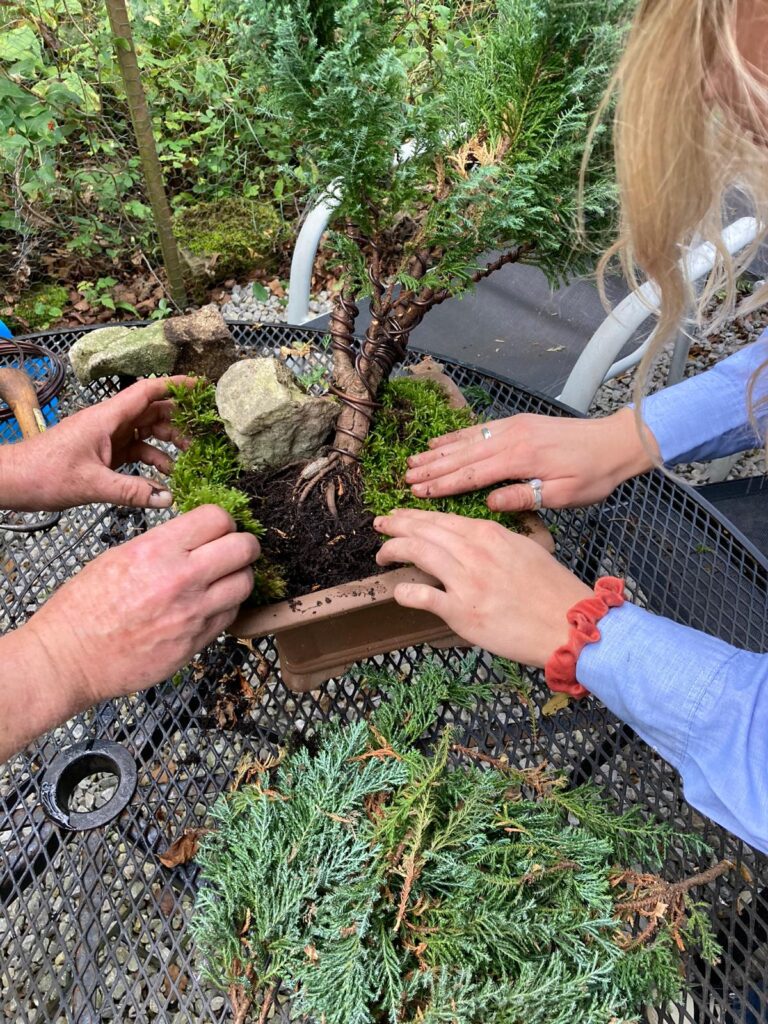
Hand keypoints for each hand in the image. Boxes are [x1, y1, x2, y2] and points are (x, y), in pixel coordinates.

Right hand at [1, 505, 259, 759]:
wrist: (69, 659)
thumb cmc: (83, 609)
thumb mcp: (118, 557)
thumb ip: (162, 545)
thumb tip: (194, 537)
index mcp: (157, 550)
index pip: (218, 518)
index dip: (222, 521)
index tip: (218, 528)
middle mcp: (182, 579)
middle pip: (244, 548)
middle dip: (243, 546)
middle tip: (233, 550)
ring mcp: (194, 613)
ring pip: (245, 583)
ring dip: (238, 577)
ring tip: (221, 580)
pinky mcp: (197, 642)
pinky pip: (231, 615)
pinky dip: (226, 607)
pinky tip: (208, 606)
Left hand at [2, 376, 192, 511]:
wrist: (12, 481)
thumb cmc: (42, 473)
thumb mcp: (92, 485)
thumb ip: (132, 492)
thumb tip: (167, 498)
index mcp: (106, 418)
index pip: (147, 392)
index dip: (175, 386)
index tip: (200, 387)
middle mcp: (108, 423)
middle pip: (152, 412)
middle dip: (179, 420)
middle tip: (203, 432)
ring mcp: (105, 438)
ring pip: (145, 432)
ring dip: (167, 443)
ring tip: (190, 457)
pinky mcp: (102, 454)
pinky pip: (134, 451)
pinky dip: (151, 461)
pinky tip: (163, 478)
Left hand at [374, 508, 590, 666]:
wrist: (569, 624)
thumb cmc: (554, 590)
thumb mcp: (528, 549)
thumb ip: (498, 540)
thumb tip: (477, 536)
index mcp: (490, 535)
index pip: (442, 519)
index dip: (415, 516)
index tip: (399, 516)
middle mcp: (474, 552)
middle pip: (423, 531)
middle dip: (396, 526)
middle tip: (380, 526)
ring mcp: (466, 582)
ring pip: (417, 554)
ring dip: (393, 551)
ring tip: (381, 555)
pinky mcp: (462, 612)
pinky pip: (422, 596)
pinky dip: (405, 592)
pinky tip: (398, 592)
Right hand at [404, 407, 659, 511]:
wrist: (616, 441)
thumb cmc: (593, 475)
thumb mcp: (563, 495)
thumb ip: (524, 497)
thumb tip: (489, 503)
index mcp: (521, 459)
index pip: (473, 474)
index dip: (444, 485)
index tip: (419, 493)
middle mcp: (511, 438)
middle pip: (463, 455)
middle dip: (432, 468)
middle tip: (405, 478)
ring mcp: (513, 426)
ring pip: (467, 440)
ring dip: (438, 451)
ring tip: (413, 461)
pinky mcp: (518, 422)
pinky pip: (480, 430)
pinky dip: (456, 436)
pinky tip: (440, 442)